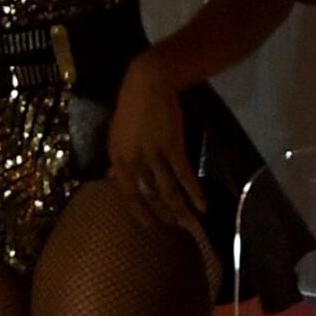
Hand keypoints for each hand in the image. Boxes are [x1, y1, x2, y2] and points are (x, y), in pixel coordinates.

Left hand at [106, 56, 201, 238]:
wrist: (148, 84)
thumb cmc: (134, 109)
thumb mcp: (118, 136)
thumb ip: (118, 159)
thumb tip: (113, 178)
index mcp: (116, 157)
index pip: (125, 192)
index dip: (138, 211)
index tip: (150, 227)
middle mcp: (131, 159)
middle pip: (146, 195)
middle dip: (161, 216)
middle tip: (173, 232)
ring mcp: (151, 153)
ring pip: (166, 189)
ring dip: (180, 209)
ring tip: (192, 225)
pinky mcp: (171, 146)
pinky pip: (183, 175)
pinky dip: (193, 192)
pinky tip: (203, 205)